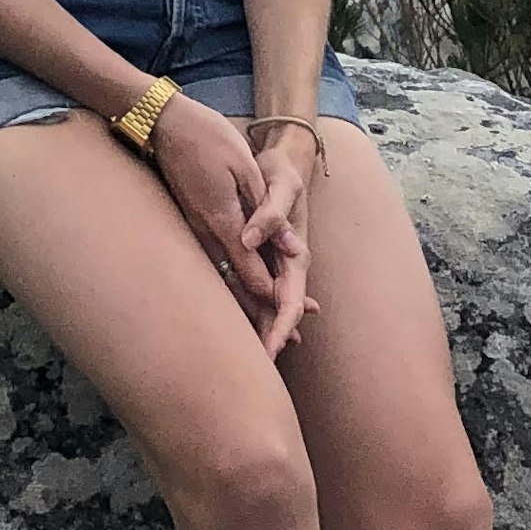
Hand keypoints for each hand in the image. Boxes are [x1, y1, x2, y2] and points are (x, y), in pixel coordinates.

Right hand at [140, 95, 304, 354]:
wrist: (162, 120)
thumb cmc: (208, 137)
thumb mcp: (246, 168)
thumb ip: (269, 212)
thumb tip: (292, 250)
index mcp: (224, 220)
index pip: (252, 271)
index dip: (274, 297)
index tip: (294, 318)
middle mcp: (205, 232)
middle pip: (235, 284)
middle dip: (260, 313)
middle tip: (283, 341)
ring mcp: (193, 228)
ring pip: (219, 277)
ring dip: (243, 302)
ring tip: (264, 328)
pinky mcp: (187, 221)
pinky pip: (209, 262)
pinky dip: (227, 281)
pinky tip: (236, 289)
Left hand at [236, 119, 324, 357]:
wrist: (280, 158)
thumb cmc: (281, 170)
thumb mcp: (280, 185)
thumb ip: (269, 213)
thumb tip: (251, 240)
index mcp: (296, 255)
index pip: (289, 301)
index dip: (280, 328)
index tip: (270, 351)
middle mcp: (286, 264)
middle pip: (278, 312)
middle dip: (269, 340)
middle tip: (254, 371)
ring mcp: (272, 262)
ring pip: (264, 305)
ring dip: (257, 329)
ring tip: (243, 360)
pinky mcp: (256, 255)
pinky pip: (250, 287)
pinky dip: (246, 307)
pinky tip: (234, 324)